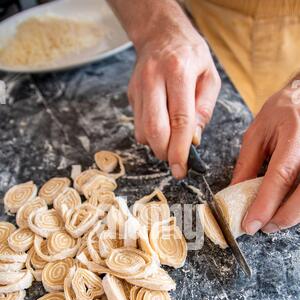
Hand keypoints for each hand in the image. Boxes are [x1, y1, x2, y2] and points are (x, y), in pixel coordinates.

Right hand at [128, 22, 220, 178]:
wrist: (160, 33)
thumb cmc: (190, 55)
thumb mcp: (209, 77)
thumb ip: (204, 110)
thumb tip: (193, 141)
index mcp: (179, 71)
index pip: (179, 120)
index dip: (180, 149)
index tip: (181, 169)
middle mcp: (154, 78)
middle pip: (155, 129)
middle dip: (165, 153)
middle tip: (176, 162)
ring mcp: (138, 87)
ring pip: (142, 131)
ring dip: (157, 145)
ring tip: (171, 140)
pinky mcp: (130, 94)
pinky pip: (137, 125)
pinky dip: (150, 135)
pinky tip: (161, 125)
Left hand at [231, 80, 299, 233]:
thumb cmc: (284, 111)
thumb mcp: (258, 133)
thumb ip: (247, 164)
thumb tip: (234, 193)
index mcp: (294, 136)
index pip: (280, 177)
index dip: (265, 205)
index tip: (251, 225)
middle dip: (281, 218)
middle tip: (263, 227)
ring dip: (292, 215)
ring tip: (274, 218)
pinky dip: (299, 205)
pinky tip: (288, 206)